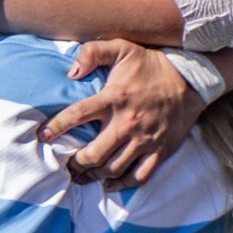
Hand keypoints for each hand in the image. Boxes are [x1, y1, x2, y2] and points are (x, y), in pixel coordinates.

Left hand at [41, 41, 204, 190]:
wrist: (190, 78)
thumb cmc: (151, 64)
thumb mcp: (122, 48)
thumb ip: (93, 52)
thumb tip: (72, 72)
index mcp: (114, 98)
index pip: (77, 115)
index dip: (56, 128)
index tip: (42, 137)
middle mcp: (127, 123)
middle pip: (93, 155)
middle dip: (75, 164)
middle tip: (65, 168)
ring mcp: (145, 140)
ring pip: (113, 169)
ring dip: (93, 177)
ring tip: (81, 178)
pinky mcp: (160, 151)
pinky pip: (139, 176)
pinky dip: (121, 184)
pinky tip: (109, 184)